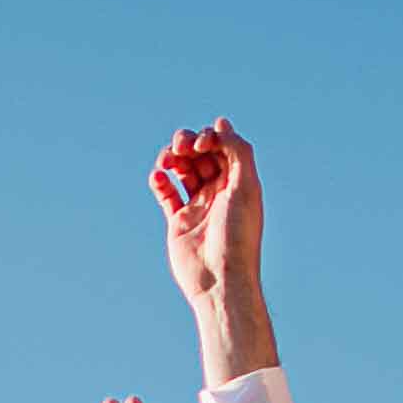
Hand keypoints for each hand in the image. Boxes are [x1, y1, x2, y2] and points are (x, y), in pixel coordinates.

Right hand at [150, 122, 262, 331]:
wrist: (219, 279)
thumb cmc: (237, 235)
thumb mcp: (245, 187)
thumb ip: (237, 151)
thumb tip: (221, 123)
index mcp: (238, 181)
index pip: (221, 146)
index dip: (209, 136)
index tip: (203, 144)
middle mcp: (219, 191)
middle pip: (200, 154)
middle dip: (188, 143)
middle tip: (182, 148)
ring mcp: (198, 205)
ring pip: (182, 170)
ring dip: (172, 158)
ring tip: (165, 161)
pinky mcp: (179, 222)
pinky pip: (166, 194)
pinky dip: (160, 181)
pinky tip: (157, 178)